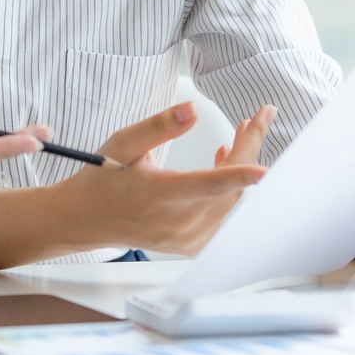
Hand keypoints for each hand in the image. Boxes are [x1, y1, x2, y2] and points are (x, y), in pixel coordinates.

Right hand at [50, 101, 272, 255]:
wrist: (88, 218)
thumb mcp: (124, 142)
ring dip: (240, 167)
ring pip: (230, 200)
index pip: (209, 185)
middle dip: (248, 149)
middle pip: (228, 187)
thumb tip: (192, 109)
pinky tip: (222, 163)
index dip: (240, 175)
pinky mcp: (191, 244)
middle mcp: (177, 221)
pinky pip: (222, 214)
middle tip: (256, 120)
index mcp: (161, 194)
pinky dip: (229, 189)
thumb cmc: (104, 177)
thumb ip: (160, 125)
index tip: (266, 170)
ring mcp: (186, 237)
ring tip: (240, 135)